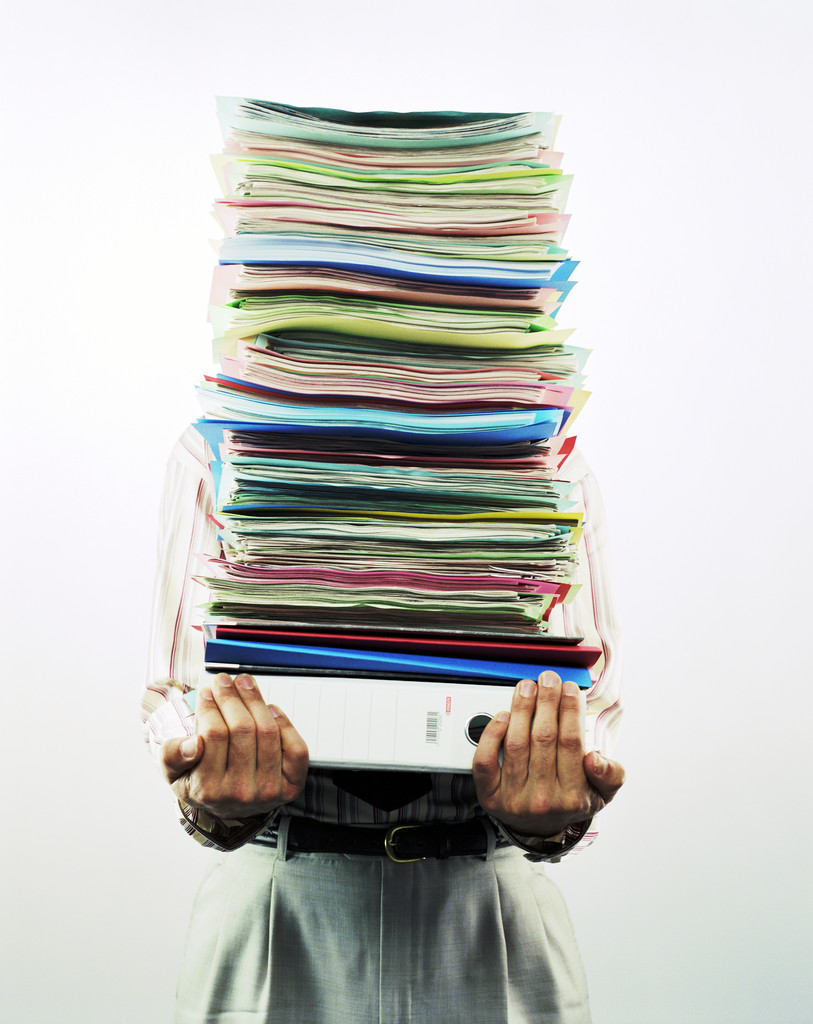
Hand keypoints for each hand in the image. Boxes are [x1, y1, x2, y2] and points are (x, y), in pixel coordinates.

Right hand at [160, 673, 308, 819]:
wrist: (228, 809)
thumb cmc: (201, 783)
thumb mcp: (174, 773)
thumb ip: (172, 756)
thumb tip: (193, 743)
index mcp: (209, 790)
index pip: (213, 735)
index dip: (211, 707)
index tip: (207, 692)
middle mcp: (241, 793)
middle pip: (242, 729)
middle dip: (232, 697)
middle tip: (225, 681)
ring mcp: (269, 790)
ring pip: (267, 732)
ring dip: (256, 701)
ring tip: (244, 686)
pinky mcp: (291, 785)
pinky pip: (296, 749)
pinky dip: (285, 724)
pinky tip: (270, 710)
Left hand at [472, 670, 624, 837]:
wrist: (540, 829)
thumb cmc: (571, 802)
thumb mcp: (602, 794)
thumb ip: (611, 775)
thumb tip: (595, 757)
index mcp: (573, 797)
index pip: (571, 743)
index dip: (570, 710)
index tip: (569, 689)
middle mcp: (542, 799)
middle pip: (543, 738)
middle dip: (546, 702)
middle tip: (548, 679)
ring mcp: (514, 798)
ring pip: (516, 744)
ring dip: (521, 709)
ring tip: (527, 687)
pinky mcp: (490, 795)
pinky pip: (486, 761)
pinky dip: (492, 735)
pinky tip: (503, 715)